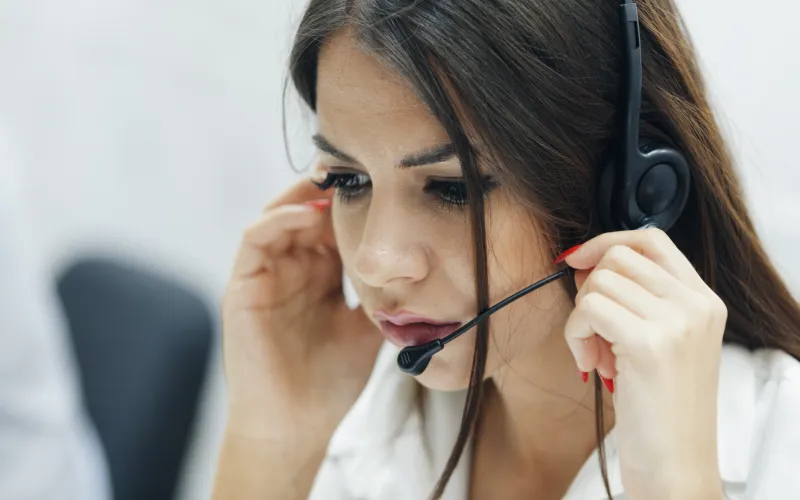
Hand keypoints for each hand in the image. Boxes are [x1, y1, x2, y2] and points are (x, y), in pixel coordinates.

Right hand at [222, 178, 381, 442]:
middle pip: (308, 211)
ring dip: (304, 195)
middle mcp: (292, 269)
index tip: (383, 177)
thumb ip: (381, 293)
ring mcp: (266, 276)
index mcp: (320, 277)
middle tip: (360, 160)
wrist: (296, 425)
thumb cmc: (332, 381)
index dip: (355, 202)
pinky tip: (306, 212)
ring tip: (333, 178)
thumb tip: (412, 262)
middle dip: (331, 187)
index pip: (334, 225)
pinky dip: (278, 220)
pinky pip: (255, 240)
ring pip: (280, 216)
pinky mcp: (242, 286)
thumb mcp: (368, 327)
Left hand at [562, 228, 726, 498]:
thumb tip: (585, 262)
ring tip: (596, 355)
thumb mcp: (664, 343)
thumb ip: (638, 300)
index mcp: (704, 300)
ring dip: (580, 317)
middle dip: (589, 287)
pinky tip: (590, 364)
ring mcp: (676, 321)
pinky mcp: (648, 343)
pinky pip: (588, 309)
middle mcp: (696, 304)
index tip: (578, 261)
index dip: (607, 242)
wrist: (676, 463)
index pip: (651, 238)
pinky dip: (575, 334)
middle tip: (592, 330)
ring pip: (598, 280)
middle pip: (618, 255)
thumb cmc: (660, 408)